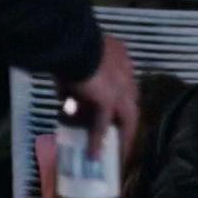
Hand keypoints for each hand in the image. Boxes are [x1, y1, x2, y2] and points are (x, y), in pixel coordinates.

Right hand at [59, 34, 137, 160]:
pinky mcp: (108, 101)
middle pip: (131, 105)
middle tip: (123, 139)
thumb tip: (65, 96)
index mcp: (120, 59)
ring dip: (122, 137)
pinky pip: (102, 125)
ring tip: (118, 154)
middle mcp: (126, 74)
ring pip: (126, 118)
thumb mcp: (77, 60)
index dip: (122, 100)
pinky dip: (97, 140)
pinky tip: (93, 155)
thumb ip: (76, 78)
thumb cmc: (70, 46)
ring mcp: (120, 88)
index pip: (126, 85)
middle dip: (128, 123)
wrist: (72, 42)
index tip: (116, 113)